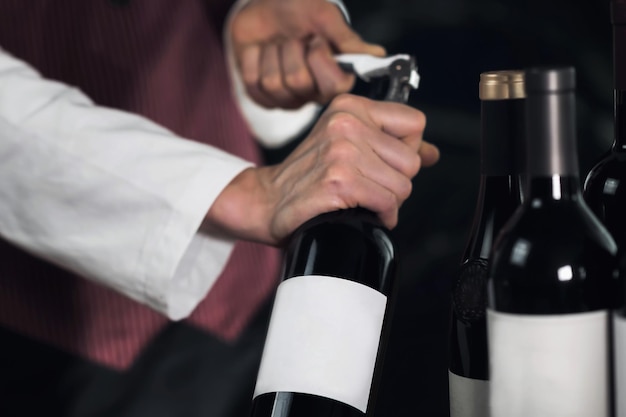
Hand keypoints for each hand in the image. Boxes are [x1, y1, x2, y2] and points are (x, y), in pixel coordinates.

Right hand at [205, 94, 438, 245]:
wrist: (267, 201)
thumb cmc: (308, 175)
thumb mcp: (347, 145)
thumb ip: (391, 145)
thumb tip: (432, 153)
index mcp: (351, 107)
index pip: (415, 124)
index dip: (405, 150)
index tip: (382, 162)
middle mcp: (346, 123)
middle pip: (411, 160)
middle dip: (396, 182)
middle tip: (369, 187)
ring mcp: (341, 152)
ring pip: (403, 185)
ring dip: (388, 202)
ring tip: (363, 200)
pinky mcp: (338, 181)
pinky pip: (386, 203)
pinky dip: (381, 216)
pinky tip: (362, 212)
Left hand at [230, 0, 385, 108]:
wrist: (265, 6)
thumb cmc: (299, 10)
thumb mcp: (325, 16)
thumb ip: (347, 39)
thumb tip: (377, 55)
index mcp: (335, 78)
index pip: (335, 86)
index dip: (321, 58)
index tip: (317, 39)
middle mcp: (313, 94)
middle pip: (298, 81)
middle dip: (292, 49)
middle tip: (295, 38)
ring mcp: (287, 99)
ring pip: (273, 83)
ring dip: (272, 53)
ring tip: (278, 44)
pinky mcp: (262, 97)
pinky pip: (253, 84)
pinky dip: (253, 59)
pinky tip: (261, 52)